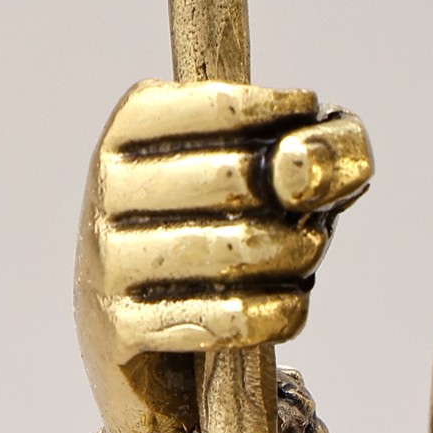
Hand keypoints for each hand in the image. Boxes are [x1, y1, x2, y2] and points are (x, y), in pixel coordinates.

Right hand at [76, 81, 371, 432]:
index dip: (287, 121)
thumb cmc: (224, 222)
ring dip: (293, 256)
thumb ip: (324, 145)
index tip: (310, 133)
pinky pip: (220, 317)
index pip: (223, 106)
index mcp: (136, 125)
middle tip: (314, 217)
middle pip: (234, 179)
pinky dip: (273, 312)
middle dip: (298, 203)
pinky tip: (287, 304)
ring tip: (305, 255)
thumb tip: (305, 165)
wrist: (152, 326)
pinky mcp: (121, 327)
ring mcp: (108, 257)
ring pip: (229, 250)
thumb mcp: (272, 164)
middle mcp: (109, 183)